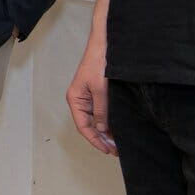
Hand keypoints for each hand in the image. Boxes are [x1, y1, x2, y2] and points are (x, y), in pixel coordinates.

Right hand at [65, 35, 115, 155]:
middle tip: (116, 150)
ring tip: (118, 143)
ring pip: (96, 120)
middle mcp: (80, 100)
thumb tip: (102, 128)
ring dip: (106, 131)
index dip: (95, 140)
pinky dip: (108, 121)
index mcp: (75, 99)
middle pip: (89, 125)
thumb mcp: (101, 89)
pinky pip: (101, 112)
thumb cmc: (99, 62)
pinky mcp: (97, 93)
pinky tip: (117, 128)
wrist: (106, 44)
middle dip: (101, 138)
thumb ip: (101, 110)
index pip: (83, 126)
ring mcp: (89, 97)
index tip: (107, 150)